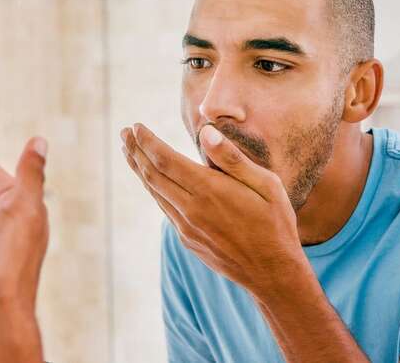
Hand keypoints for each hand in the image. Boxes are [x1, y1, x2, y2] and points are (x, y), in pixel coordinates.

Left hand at [121, 123, 305, 295]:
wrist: (273, 273)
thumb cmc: (275, 223)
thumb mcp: (266, 184)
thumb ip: (232, 158)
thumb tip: (205, 132)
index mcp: (209, 191)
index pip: (165, 160)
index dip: (147, 141)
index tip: (135, 126)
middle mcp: (191, 210)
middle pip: (152, 175)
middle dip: (136, 151)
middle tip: (124, 133)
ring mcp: (187, 229)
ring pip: (155, 194)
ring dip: (140, 170)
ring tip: (130, 152)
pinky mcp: (188, 241)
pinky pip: (166, 210)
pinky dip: (155, 190)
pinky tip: (155, 182)